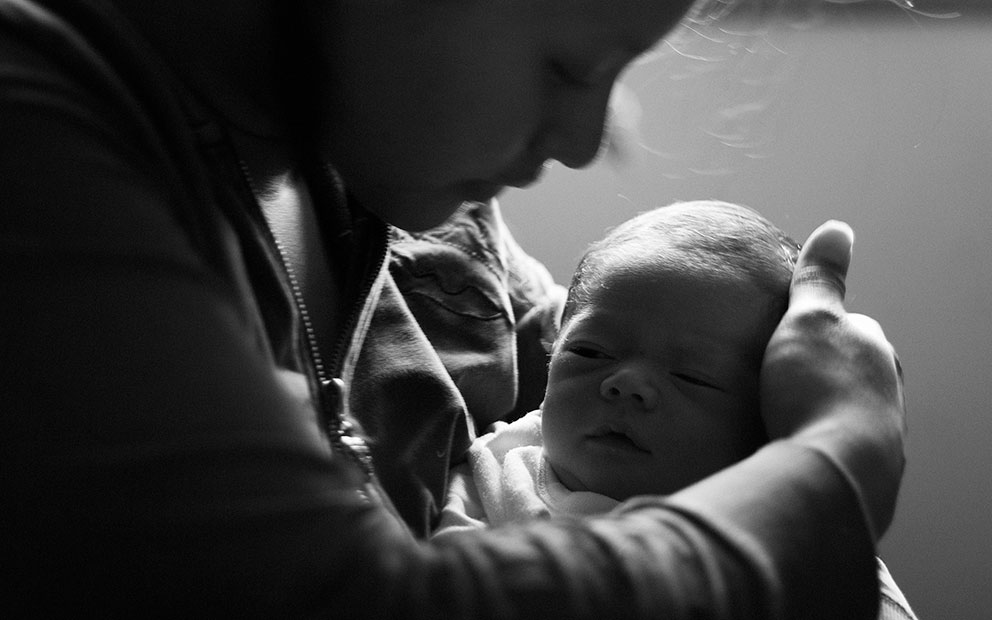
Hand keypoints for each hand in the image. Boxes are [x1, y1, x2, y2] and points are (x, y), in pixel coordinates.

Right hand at [760, 221, 905, 538]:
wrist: (834, 469)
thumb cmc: (818, 388)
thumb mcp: (810, 319)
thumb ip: (820, 279)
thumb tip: (837, 228)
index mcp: (874, 349)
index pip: (850, 327)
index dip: (817, 329)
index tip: (789, 339)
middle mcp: (888, 388)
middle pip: (852, 370)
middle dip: (823, 372)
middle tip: (782, 380)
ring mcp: (882, 432)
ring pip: (849, 410)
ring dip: (823, 411)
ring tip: (786, 418)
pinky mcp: (867, 471)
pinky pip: (839, 447)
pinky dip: (820, 442)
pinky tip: (796, 449)